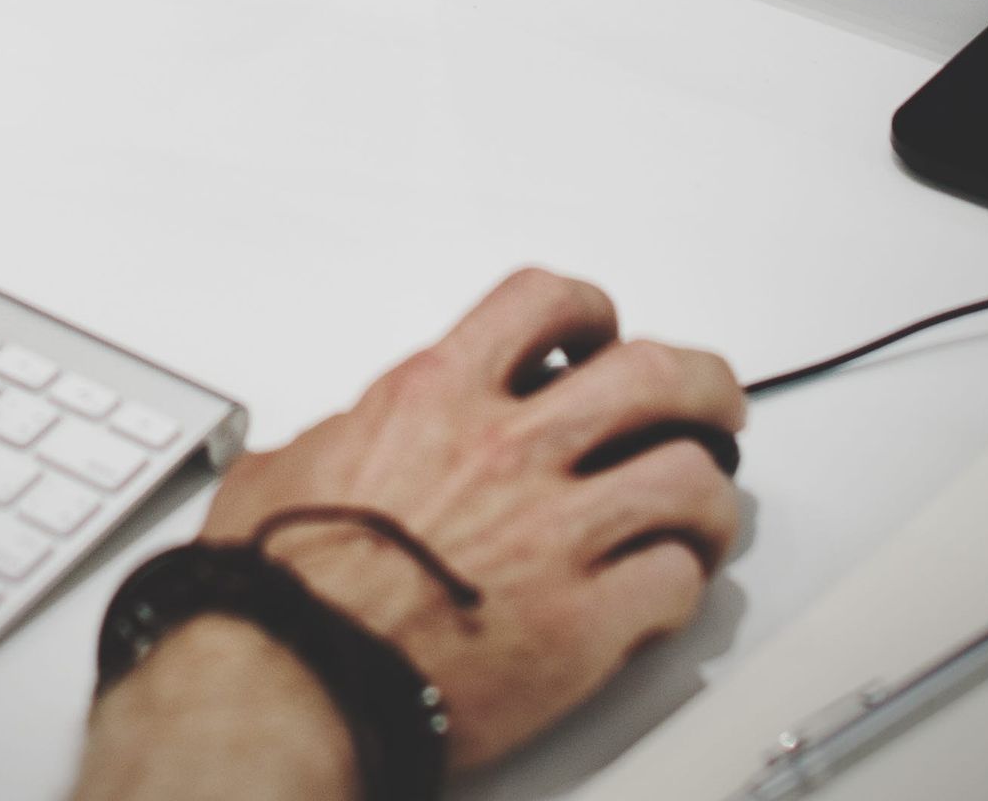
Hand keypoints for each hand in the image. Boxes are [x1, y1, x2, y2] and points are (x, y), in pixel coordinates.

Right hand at [193, 269, 745, 768]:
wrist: (287, 684)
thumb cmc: (274, 591)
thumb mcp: (283, 471)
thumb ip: (339, 438)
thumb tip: (341, 441)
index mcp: (435, 398)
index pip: (545, 302)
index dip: (591, 313)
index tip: (601, 337)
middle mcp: (505, 451)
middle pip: (655, 375)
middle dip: (702, 386)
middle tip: (712, 408)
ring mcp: (553, 536)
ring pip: (690, 479)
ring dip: (708, 495)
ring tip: (701, 513)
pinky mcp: (581, 625)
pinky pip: (676, 583)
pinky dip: (682, 586)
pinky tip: (663, 594)